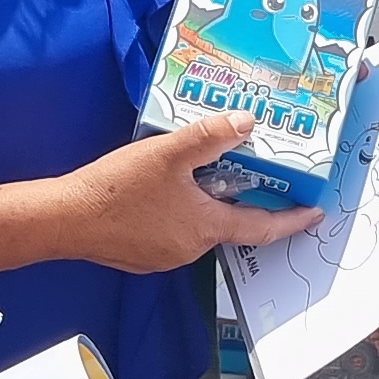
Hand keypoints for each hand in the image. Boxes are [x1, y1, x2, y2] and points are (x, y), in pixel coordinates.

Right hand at [62, 115, 324, 269]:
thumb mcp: (168, 153)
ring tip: (198, 173)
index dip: (291, 220)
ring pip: (199, 227)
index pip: (261, 227)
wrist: (64, 219)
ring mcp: (165, 256)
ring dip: (205, 204)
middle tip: (247, 171)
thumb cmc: (116, 188)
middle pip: (228, 224)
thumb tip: (247, 122)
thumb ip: (209, 136)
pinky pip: (173, 232)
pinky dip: (180, 212)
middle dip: (240, 199)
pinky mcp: (143, 255)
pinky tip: (163, 190)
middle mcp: (191, 249)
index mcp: (205, 227)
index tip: (314, 214)